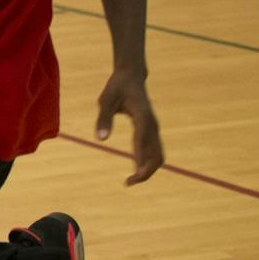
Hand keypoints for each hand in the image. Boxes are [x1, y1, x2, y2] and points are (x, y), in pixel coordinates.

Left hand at [96, 69, 164, 185]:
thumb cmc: (116, 87)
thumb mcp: (105, 100)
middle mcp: (152, 125)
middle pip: (157, 155)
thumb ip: (103, 119)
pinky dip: (147, 162)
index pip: (143, 142)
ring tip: (130, 180)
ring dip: (148, 170)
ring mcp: (154, 128)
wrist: (131, 76)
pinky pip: (153, 150)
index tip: (133, 176)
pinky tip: (135, 169)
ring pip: (158, 155)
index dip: (140, 160)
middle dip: (146, 172)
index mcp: (142, 116)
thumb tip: (101, 140)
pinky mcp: (151, 130)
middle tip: (128, 183)